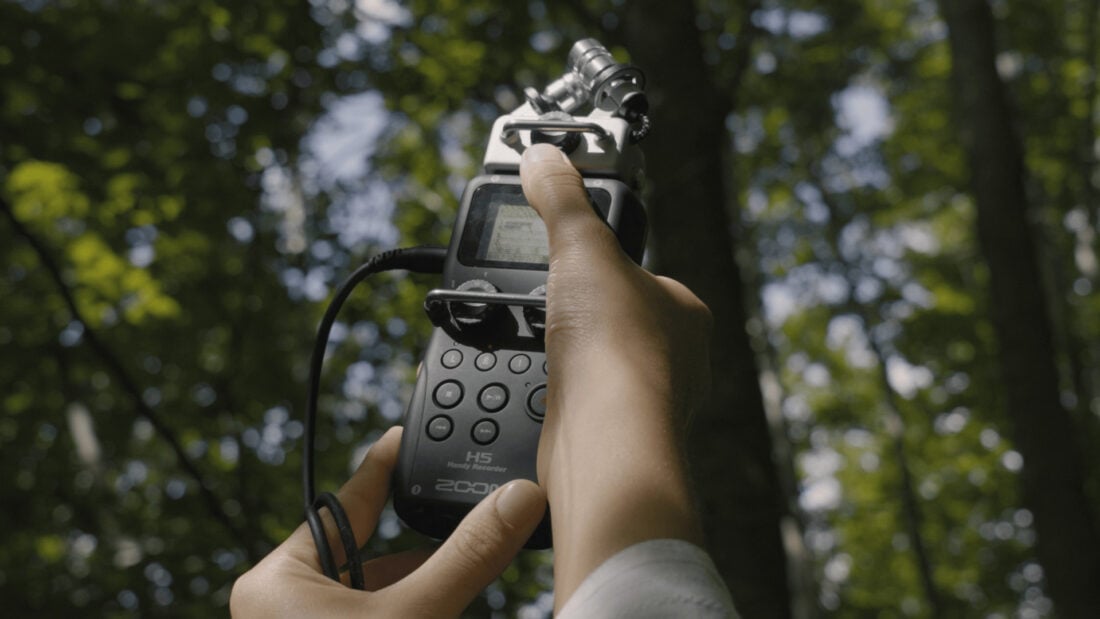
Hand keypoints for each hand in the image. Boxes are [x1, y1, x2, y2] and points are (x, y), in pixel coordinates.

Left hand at [230, 427, 546, 617]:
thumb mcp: (415, 616)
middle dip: (413, 549)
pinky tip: (440, 612)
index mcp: (276, 581)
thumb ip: (467, 556)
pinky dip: (407, 615)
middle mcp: (280, 607)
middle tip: (456, 524)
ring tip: (453, 589)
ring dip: (416, 590)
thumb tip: (517, 499)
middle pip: (362, 555)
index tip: (400, 439)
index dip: (378, 471)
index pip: (340, 506)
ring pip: (369, 595)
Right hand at [520, 144, 712, 608]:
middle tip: (544, 304)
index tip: (565, 259)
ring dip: (564, 353)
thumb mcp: (581, 247)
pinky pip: (582, 398)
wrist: (606, 440)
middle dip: (574, 312)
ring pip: (597, 362)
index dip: (595, 262)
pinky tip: (544, 385)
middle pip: (612, 317)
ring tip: (540, 343)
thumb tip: (540, 156)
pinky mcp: (617, 433)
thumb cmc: (616, 346)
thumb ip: (560, 199)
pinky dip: (558, 390)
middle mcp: (677, 357)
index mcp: (685, 308)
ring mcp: (649, 399)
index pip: (638, 271)